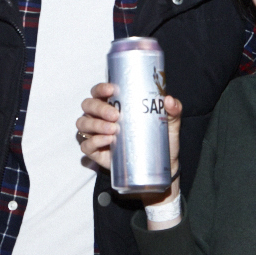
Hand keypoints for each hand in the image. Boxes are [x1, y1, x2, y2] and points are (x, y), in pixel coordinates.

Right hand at [76, 83, 181, 206]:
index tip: (112, 90)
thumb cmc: (160, 139)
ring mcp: (96, 134)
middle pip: (88, 105)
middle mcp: (100, 117)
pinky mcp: (95, 152)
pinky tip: (108, 141)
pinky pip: (86, 145)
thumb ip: (173, 110)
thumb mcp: (169, 123)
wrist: (159, 166)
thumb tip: (169, 100)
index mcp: (113, 104)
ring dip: (95, 124)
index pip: (99, 91)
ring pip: (83, 123)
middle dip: (99, 108)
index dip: (101, 88)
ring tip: (113, 130)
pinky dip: (94, 141)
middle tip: (116, 115)